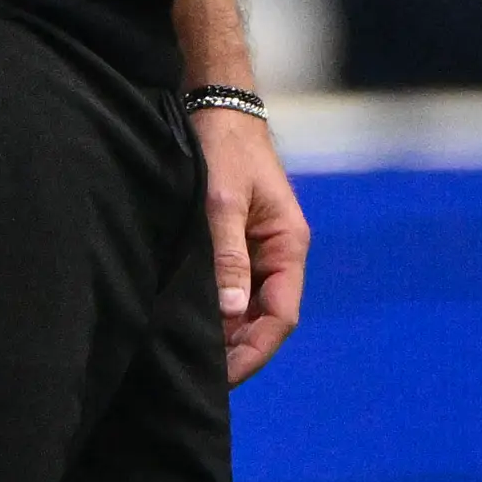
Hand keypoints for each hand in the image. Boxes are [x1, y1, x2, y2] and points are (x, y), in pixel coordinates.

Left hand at [195, 104, 307, 384]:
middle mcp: (279, 253)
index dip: (254, 351)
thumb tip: (232, 315)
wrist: (215, 105)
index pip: (281, 317)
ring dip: (227, 333)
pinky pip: (234, 288)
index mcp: (289, 245)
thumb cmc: (224, 149)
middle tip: (201, 377)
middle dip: (239, 351)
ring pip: (249, 307)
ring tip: (193, 358)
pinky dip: (218, 311)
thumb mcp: (222, 204)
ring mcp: (259, 249)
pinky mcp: (238, 242)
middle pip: (266, 319)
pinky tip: (192, 324)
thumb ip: (228, 259)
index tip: (223, 377)